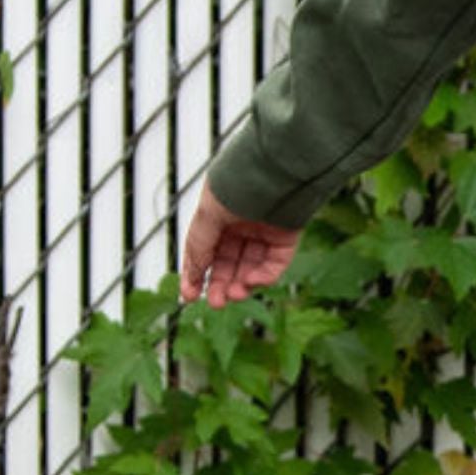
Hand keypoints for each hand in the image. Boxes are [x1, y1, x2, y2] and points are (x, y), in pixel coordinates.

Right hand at [179, 179, 301, 306]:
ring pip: (251, 267)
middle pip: (229, 263)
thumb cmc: (237, 185)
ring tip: (234, 296)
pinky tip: (252, 281)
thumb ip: (199, 246)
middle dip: (221, 284)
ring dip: (241, 284)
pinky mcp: (286, 237)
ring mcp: (264, 231)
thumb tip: (192, 274)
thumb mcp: (207, 216)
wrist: (274, 171)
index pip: (205, 251)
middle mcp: (241, 224)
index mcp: (218, 215)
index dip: (196, 274)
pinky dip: (264, 276)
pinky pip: (274, 263)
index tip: (189, 297)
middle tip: (216, 303)